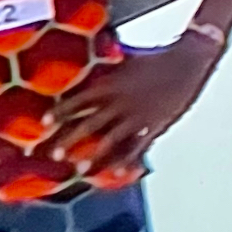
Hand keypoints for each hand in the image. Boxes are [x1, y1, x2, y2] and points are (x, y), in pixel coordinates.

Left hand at [48, 34, 222, 173]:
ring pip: (110, 140)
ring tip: (80, 169)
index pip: (79, 100)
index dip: (60, 112)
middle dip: (69, 140)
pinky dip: (127, 161)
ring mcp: (137, 115)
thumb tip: (93, 79)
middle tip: (54, 154)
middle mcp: (120, 101)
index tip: (43, 124)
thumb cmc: (158, 58)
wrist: (188, 61)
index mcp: (112, 83)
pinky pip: (137, 147)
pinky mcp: (154, 125)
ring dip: (94, 156)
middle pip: (89, 123)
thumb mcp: (128, 63)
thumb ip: (110, 74)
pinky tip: (118, 173)